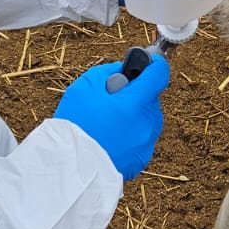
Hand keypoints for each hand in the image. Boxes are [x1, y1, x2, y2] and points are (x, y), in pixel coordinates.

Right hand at [53, 53, 170, 179]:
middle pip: (151, 98)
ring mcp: (146, 144)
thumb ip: (110, 72)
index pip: (159, 74)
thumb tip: (125, 71)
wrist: (69, 168)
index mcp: (134, 103)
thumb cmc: (74, 125)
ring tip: (106, 122)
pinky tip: (109, 138)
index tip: (149, 60)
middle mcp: (147, 124)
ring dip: (134, 115)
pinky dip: (131, 134)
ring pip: (148, 119)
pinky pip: (141, 138)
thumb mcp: (85, 86)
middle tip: (111, 99)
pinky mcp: (142, 159)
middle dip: (136, 94)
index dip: (154, 64)